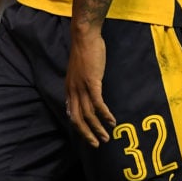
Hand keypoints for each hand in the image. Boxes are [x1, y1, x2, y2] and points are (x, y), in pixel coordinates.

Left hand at [65, 29, 114, 146]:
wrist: (84, 36)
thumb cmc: (85, 51)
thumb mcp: (80, 70)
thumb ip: (82, 83)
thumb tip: (89, 92)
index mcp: (69, 88)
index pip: (71, 113)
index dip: (79, 127)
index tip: (88, 136)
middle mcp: (73, 90)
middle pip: (77, 119)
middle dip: (87, 134)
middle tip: (97, 144)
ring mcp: (82, 87)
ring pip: (88, 114)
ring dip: (98, 128)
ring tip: (107, 137)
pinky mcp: (92, 82)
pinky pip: (98, 104)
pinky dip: (105, 115)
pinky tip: (112, 122)